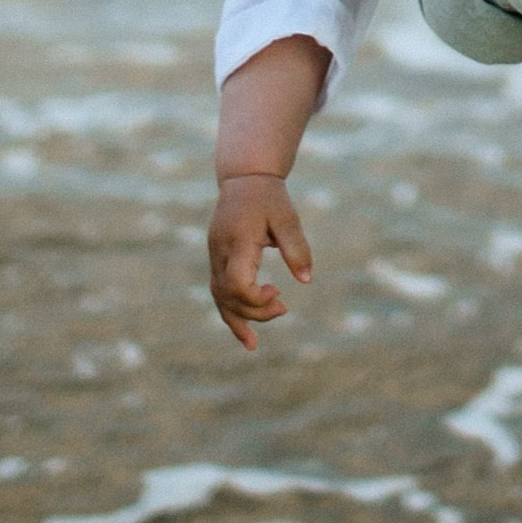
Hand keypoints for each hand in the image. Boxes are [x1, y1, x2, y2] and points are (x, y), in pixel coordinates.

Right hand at [208, 171, 313, 351]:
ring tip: (252, 344)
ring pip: (218, 297)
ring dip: (235, 320)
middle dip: (253, 312)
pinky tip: (243, 327)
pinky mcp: (217, 258)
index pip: (237, 283)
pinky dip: (230, 310)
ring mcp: (214, 256)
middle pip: (227, 296)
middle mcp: (220, 252)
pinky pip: (219, 290)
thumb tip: (306, 280)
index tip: (279, 292)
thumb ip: (296, 248)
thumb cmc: (269, 197)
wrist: (244, 178)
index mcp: (238, 242)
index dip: (256, 299)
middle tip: (283, 308)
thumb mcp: (287, 218)